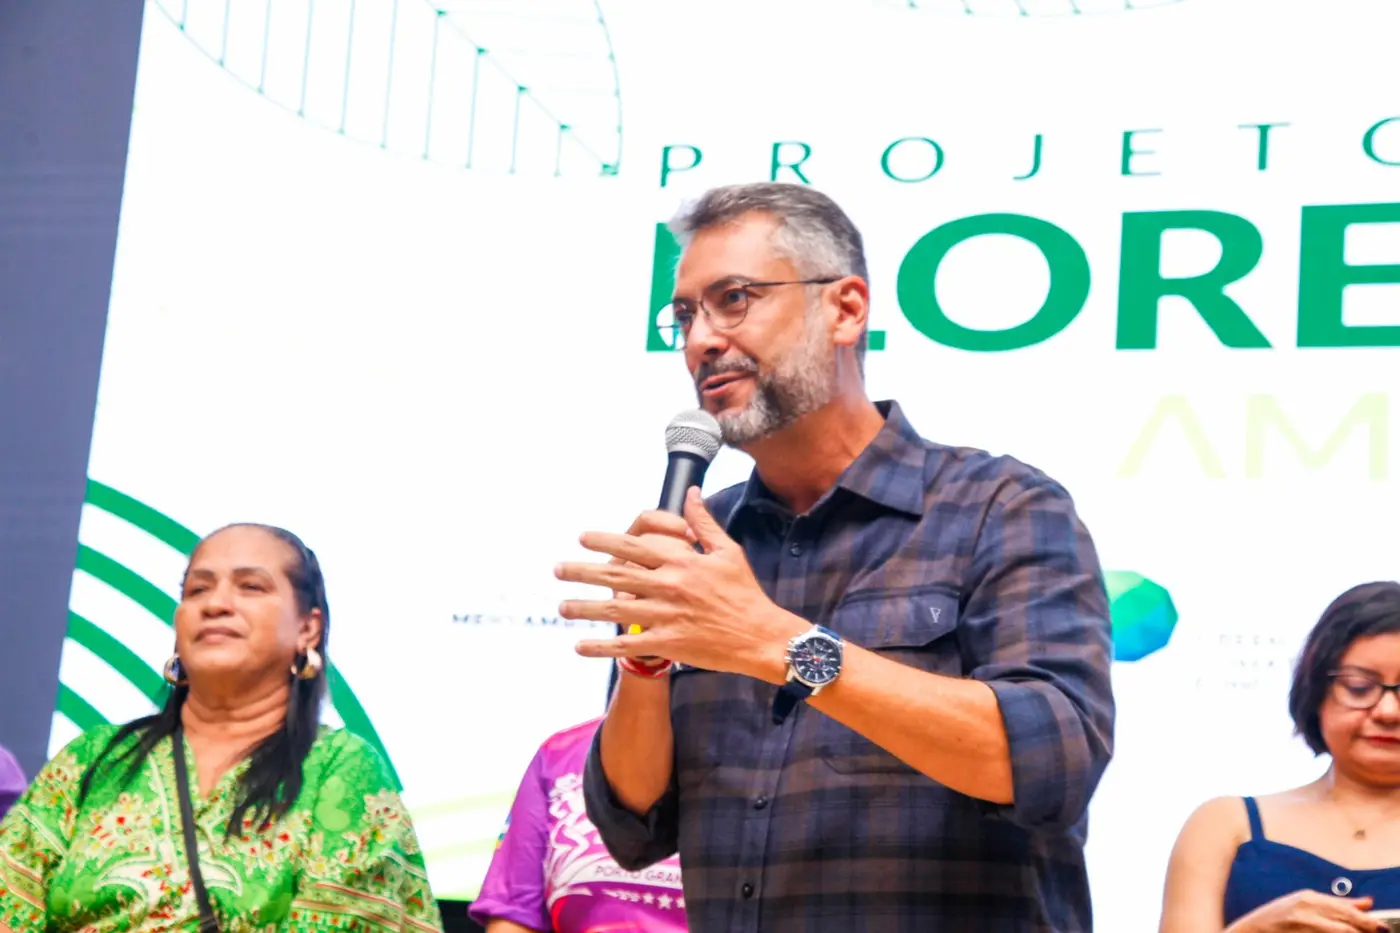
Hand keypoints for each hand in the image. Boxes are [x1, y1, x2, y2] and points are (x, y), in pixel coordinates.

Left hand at [559, 487, 805, 680]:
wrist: (760, 636)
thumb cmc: (744, 592)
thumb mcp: (727, 551)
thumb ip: (703, 523)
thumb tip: (692, 492)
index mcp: (681, 562)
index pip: (635, 546)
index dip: (605, 541)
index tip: (582, 538)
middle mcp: (669, 587)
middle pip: (616, 576)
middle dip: (582, 572)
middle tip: (557, 569)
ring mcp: (666, 617)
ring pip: (615, 611)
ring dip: (584, 608)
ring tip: (562, 606)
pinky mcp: (669, 644)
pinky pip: (628, 646)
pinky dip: (602, 647)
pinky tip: (580, 646)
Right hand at [1229, 891, 1385, 932]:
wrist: (1249, 930)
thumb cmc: (1276, 918)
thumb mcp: (1304, 903)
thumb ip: (1336, 903)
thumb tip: (1367, 903)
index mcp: (1309, 898)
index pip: (1346, 911)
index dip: (1367, 921)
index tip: (1382, 928)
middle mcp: (1306, 910)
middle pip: (1346, 923)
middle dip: (1366, 929)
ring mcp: (1302, 926)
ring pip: (1339, 932)